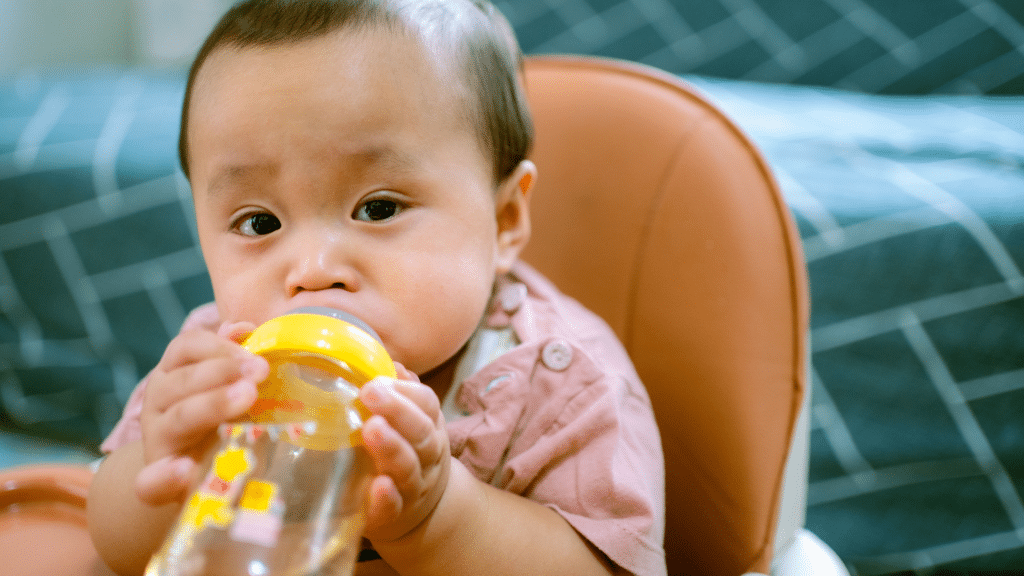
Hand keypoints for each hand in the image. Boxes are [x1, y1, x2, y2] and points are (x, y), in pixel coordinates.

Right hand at [135, 321, 267, 504]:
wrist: (200, 474)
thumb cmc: (222, 420)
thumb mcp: (231, 386)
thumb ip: (236, 358)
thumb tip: (241, 327)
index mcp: (176, 374)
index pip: (187, 347)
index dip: (219, 347)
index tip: (255, 354)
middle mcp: (159, 403)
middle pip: (182, 380)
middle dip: (221, 372)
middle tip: (260, 372)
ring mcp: (157, 440)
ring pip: (176, 419)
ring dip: (211, 405)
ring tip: (247, 397)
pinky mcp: (157, 480)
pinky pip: (150, 481)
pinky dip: (164, 476)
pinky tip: (185, 470)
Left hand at [359, 364, 450, 542]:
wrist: (422, 513)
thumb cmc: (407, 455)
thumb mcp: (409, 424)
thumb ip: (400, 395)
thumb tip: (390, 364)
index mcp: (429, 428)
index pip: (427, 404)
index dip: (406, 392)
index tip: (377, 380)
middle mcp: (426, 456)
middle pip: (420, 433)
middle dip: (398, 411)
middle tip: (370, 393)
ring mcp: (412, 487)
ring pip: (408, 467)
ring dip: (391, 447)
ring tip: (371, 429)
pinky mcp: (393, 515)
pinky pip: (393, 507)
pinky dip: (386, 498)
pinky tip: (378, 486)